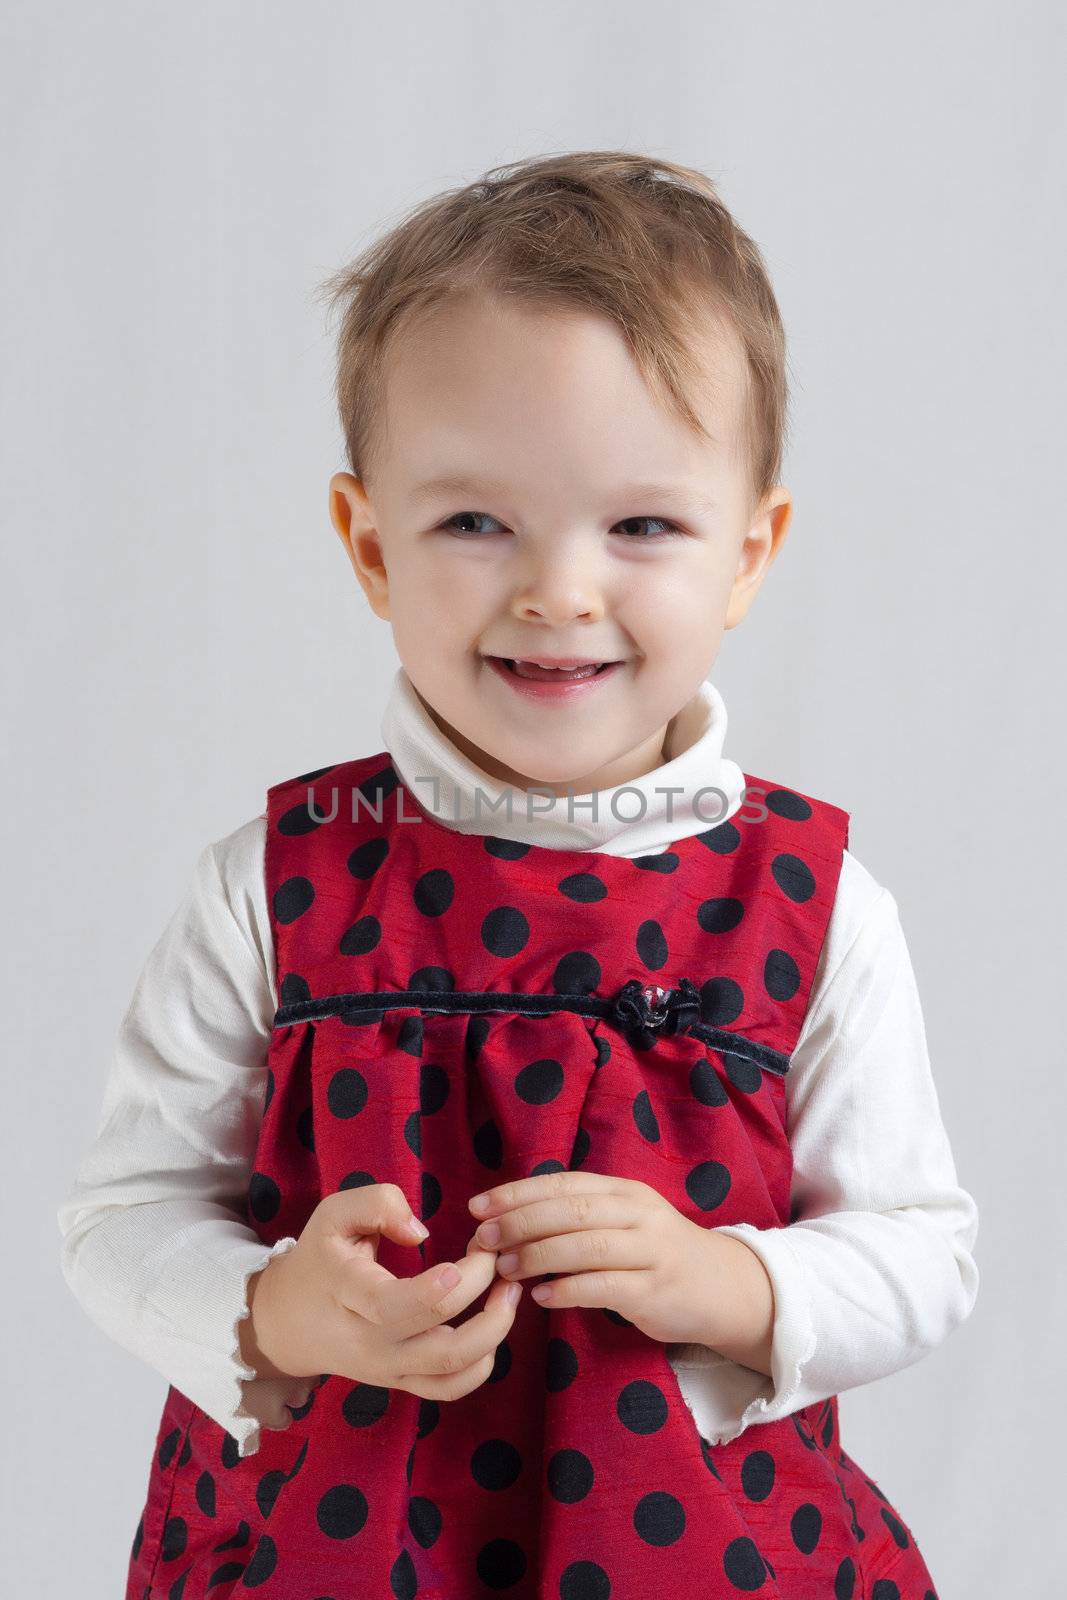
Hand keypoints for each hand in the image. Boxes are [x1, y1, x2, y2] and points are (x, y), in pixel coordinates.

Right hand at [242, 1184, 521, 1400]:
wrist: (288, 1321)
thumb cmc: (319, 1257)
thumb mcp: (334, 1214)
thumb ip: (377, 1204)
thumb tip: (420, 1231)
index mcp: (350, 1298)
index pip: (403, 1306)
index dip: (452, 1283)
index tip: (477, 1248)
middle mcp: (372, 1346)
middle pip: (444, 1344)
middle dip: (487, 1302)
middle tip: (501, 1260)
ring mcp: (389, 1371)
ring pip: (454, 1372)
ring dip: (495, 1333)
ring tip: (509, 1290)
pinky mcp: (402, 1382)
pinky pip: (450, 1389)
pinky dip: (483, 1364)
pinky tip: (492, 1325)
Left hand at [466, 1169, 774, 1365]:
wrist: (720, 1286)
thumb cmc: (654, 1252)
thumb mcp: (622, 1221)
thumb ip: (576, 1217)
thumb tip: (508, 1222)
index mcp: (623, 1191)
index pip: (562, 1183)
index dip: (517, 1193)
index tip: (478, 1207)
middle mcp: (637, 1213)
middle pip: (570, 1210)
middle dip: (520, 1222)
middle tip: (484, 1239)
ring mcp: (649, 1251)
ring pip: (585, 1245)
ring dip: (538, 1255)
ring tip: (505, 1269)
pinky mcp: (654, 1290)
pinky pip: (603, 1286)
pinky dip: (566, 1290)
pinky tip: (540, 1297)